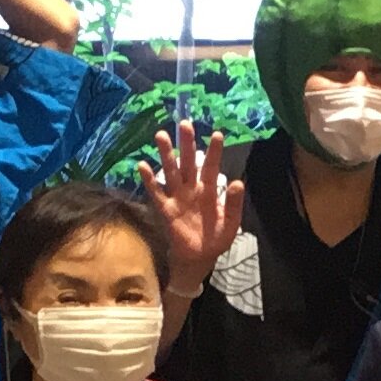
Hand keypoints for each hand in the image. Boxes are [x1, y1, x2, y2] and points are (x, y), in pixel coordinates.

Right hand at [138, 122, 240, 297]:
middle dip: (186, 144)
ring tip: (161, 135)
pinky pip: (157, 193)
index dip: (214, 152)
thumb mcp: (231, 223)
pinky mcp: (166, 210)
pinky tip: (142, 165)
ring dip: (166, 155)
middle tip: (184, 123)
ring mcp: (177, 198)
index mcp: (209, 191)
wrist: (200, 257)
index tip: (217, 134)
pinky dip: (150, 180)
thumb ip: (234, 204)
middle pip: (188, 162)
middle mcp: (192, 189)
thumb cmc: (216, 237)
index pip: (211, 167)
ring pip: (171, 172)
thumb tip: (238, 182)